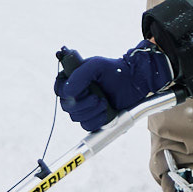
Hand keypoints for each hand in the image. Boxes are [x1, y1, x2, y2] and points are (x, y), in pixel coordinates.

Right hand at [54, 43, 172, 132]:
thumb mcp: (96, 65)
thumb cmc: (114, 70)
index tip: (81, 91)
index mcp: (72, 78)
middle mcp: (76, 93)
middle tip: (97, 98)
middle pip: (66, 106)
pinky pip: (87, 126)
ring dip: (91, 112)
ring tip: (104, 102)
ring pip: (76, 117)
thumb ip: (80, 75)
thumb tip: (68, 92)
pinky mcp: (93, 117)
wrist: (133, 82)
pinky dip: (96, 121)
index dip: (67, 93)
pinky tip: (106, 112)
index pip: (59, 89)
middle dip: (83, 104)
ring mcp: (84, 106)